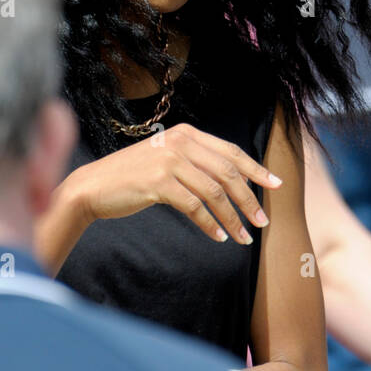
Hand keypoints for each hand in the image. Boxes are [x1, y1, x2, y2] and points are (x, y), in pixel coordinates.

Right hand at [70, 122, 281, 245]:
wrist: (94, 186)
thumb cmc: (133, 176)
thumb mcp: (167, 159)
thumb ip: (196, 163)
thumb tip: (234, 181)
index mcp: (186, 133)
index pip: (231, 151)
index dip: (256, 169)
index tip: (276, 186)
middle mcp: (180, 142)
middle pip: (228, 172)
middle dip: (249, 200)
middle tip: (262, 222)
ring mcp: (169, 161)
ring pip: (214, 192)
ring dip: (232, 218)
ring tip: (243, 237)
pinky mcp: (158, 182)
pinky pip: (194, 207)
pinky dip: (210, 224)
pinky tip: (218, 237)